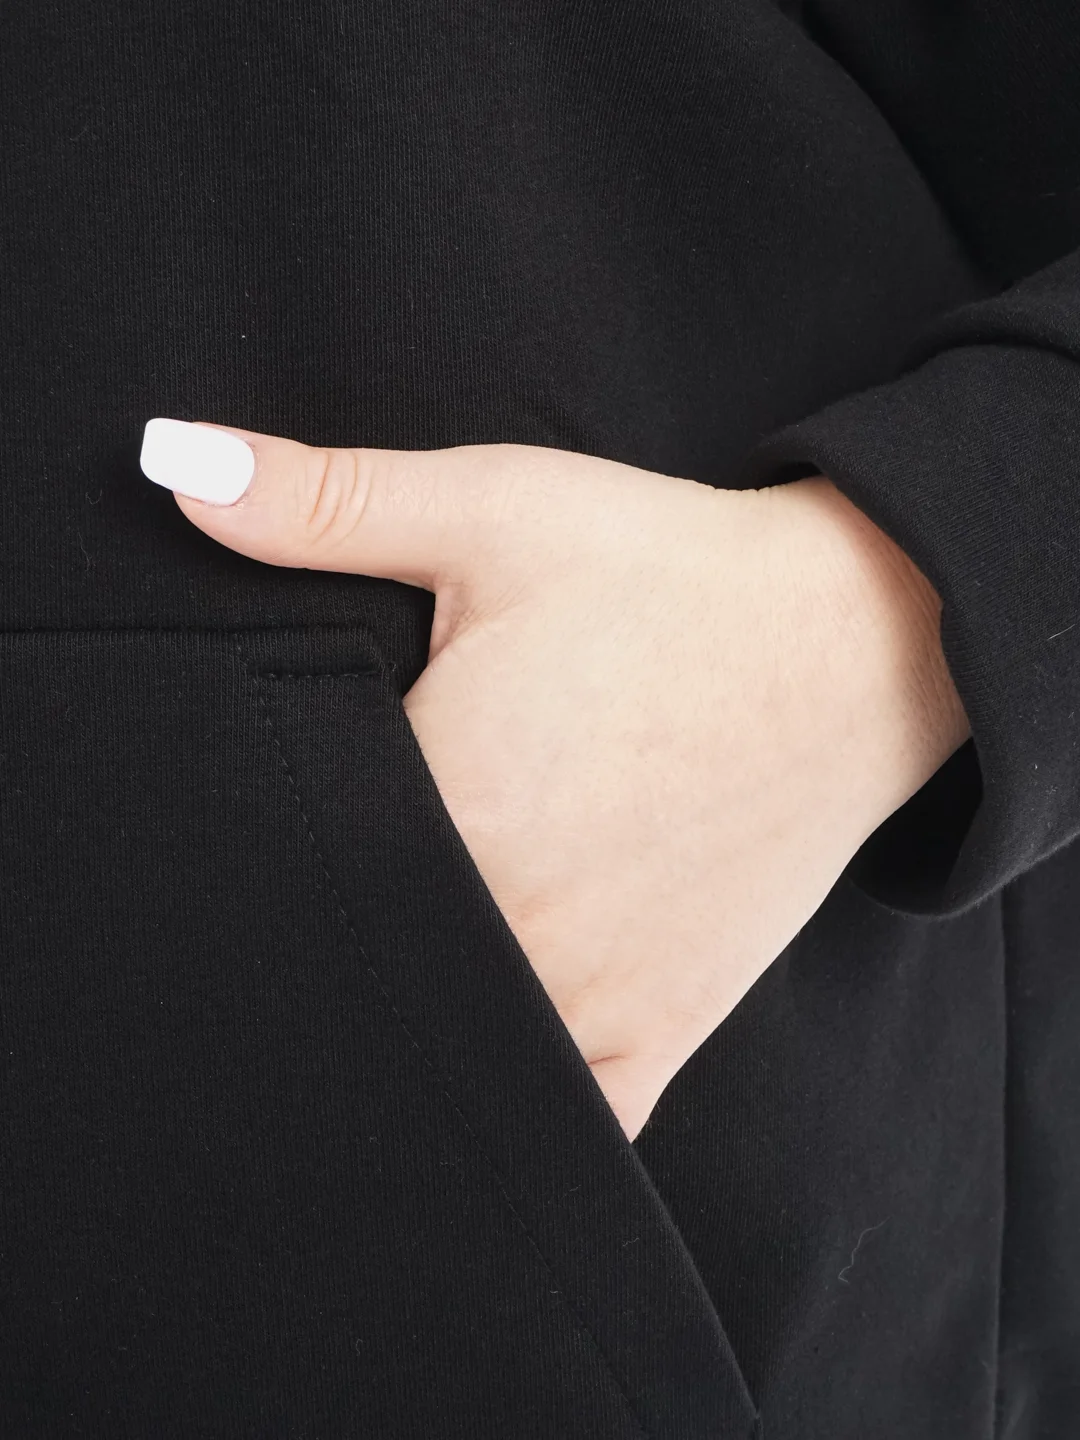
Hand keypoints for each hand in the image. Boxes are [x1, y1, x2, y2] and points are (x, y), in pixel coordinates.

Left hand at [143, 421, 969, 1140]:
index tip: (236, 848)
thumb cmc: (673, 576)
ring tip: (386, 966)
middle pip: (364, 969)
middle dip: (327, 936)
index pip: (287, 872)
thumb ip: (325, 505)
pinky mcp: (659, 1027)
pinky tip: (480, 1068)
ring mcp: (590, 995)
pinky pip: (570, 1121)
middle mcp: (512, 926)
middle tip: (318, 894)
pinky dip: (516, 1109)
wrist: (856, 642)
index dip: (250, 856)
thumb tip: (175, 469)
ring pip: (450, 1054)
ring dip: (406, 1018)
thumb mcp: (494, 510)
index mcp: (450, 809)